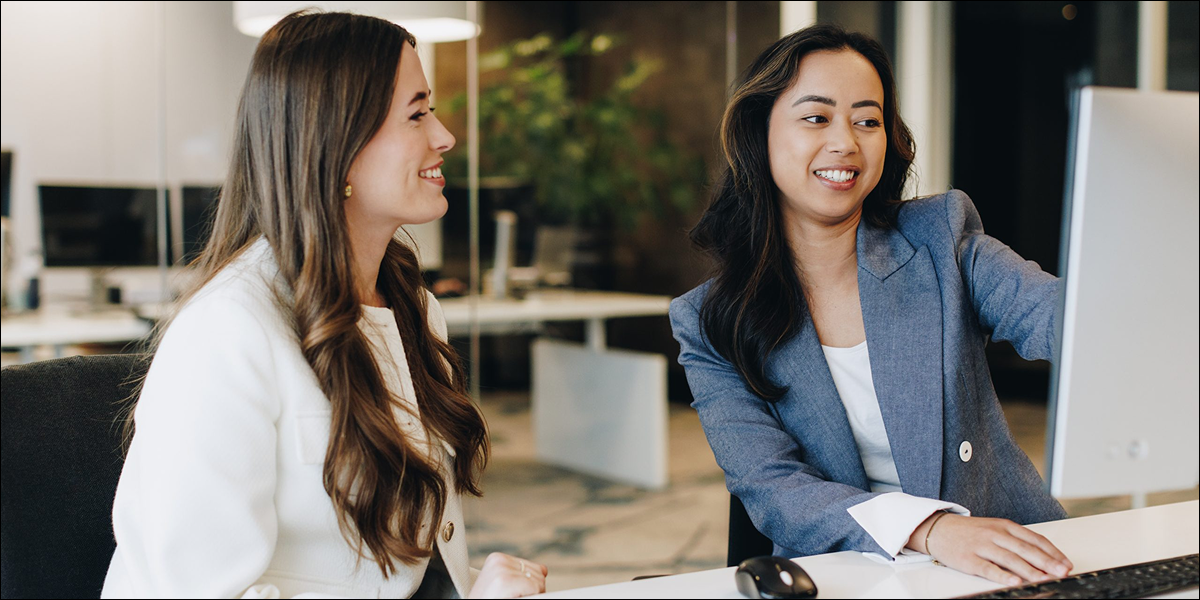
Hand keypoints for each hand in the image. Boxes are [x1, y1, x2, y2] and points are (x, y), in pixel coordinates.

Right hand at [467, 552, 547, 598]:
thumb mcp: (504, 585)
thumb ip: (521, 574)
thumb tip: (544, 570)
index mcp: (497, 558)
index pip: (533, 568)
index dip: (530, 586)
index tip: (514, 594)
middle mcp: (499, 560)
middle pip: (538, 574)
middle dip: (532, 590)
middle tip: (512, 597)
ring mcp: (501, 569)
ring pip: (539, 581)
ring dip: (531, 595)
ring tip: (511, 598)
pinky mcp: (504, 581)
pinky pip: (534, 587)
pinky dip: (530, 597)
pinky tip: (513, 598)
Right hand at [908, 513, 1073, 586]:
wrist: (938, 528)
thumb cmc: (970, 531)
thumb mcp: (995, 529)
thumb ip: (1016, 541)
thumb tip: (1043, 559)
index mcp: (1005, 526)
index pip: (1035, 539)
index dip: (1053, 553)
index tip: (1066, 564)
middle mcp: (995, 534)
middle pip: (1025, 549)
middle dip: (1047, 562)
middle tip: (1062, 573)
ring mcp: (982, 546)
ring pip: (1010, 559)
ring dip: (1029, 571)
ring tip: (1044, 580)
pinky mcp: (968, 559)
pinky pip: (988, 568)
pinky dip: (1001, 575)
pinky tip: (1013, 582)